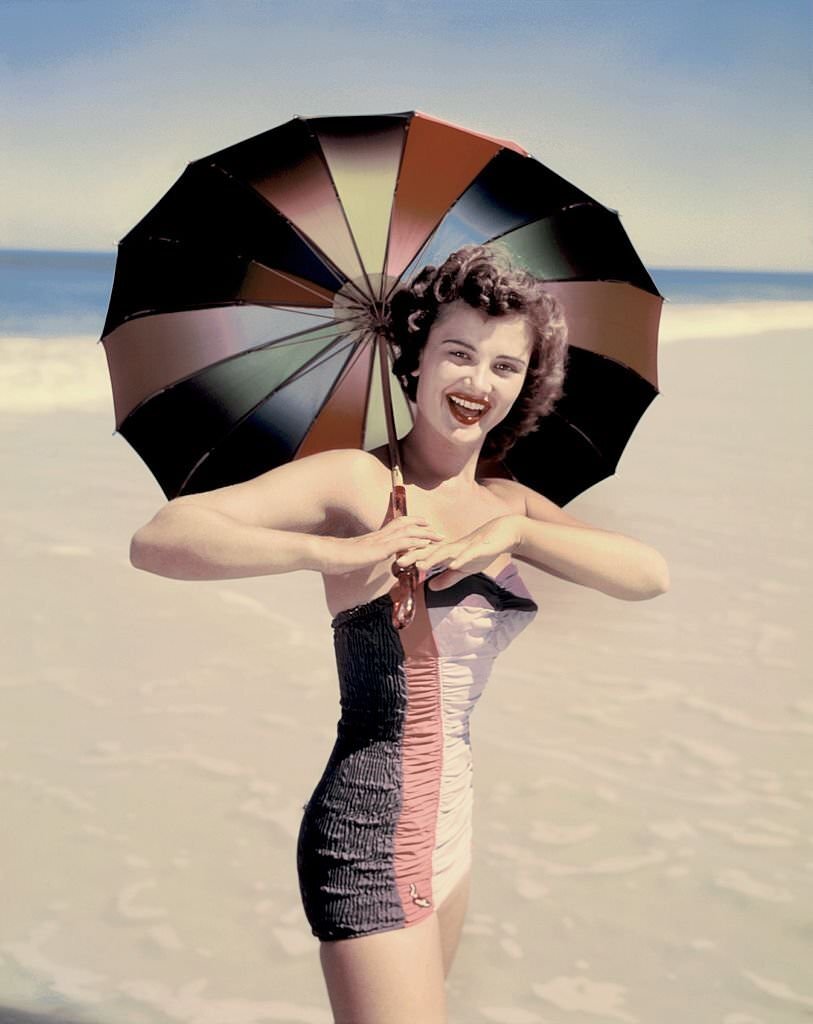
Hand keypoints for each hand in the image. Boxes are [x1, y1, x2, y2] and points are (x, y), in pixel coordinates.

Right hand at [318, 515, 444, 575]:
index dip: (411, 524)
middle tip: (437, 530)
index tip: (423, 526)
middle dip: (423, 526)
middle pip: (405, 525)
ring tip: (439, 537)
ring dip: (425, 535)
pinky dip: (415, 543)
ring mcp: (379, 542)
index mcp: (373, 537)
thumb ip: (363, 556)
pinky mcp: (378, 550)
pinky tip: (426, 546)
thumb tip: (366, 558)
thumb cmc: (334, 558)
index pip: (396, 525)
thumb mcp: (353, 557)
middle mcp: (379, 536)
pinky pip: (401, 544)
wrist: (324, 555)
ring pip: (407, 532)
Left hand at [394, 515, 521, 589]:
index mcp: (447, 552)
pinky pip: (468, 555)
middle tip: (397, 562)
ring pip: (446, 552)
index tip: (394, 565)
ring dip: (433, 558)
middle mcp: (452, 547)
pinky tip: (454, 564)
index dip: (410, 559)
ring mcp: (465, 547)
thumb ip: (447, 578)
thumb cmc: (482, 550)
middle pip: (430, 551)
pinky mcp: (479, 549)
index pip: (425, 555)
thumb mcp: (464, 569)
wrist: (502, 533)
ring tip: (420, 565)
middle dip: (414, 556)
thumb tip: (431, 587)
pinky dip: (461, 559)